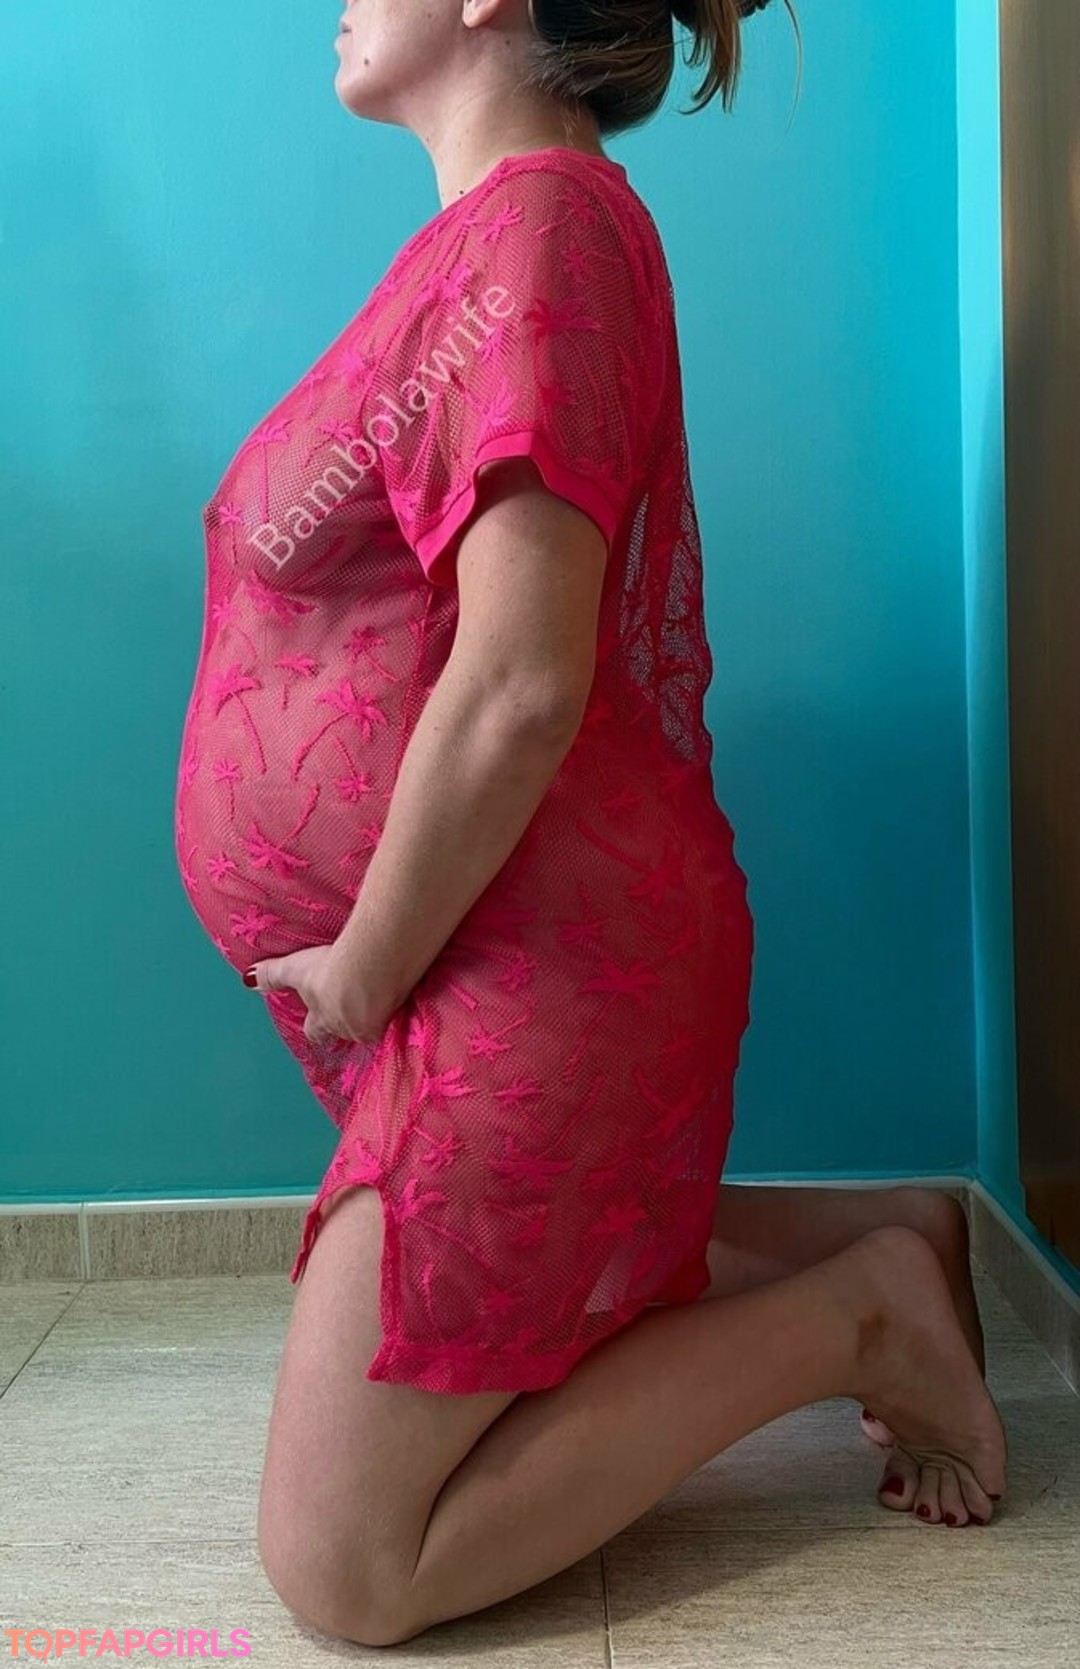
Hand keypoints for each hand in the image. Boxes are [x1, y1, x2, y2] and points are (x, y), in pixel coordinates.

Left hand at [243, 941, 398, 1046]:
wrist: (369, 971)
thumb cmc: (329, 972)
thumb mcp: (296, 970)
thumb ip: (273, 975)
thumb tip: (247, 981)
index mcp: (323, 1019)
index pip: (316, 1031)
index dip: (316, 1026)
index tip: (319, 1024)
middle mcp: (348, 1028)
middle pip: (346, 1031)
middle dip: (349, 1022)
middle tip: (356, 1008)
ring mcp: (376, 1025)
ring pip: (374, 1027)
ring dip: (377, 1013)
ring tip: (383, 997)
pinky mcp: (400, 1015)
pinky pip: (400, 1015)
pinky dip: (402, 1004)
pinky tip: (409, 991)